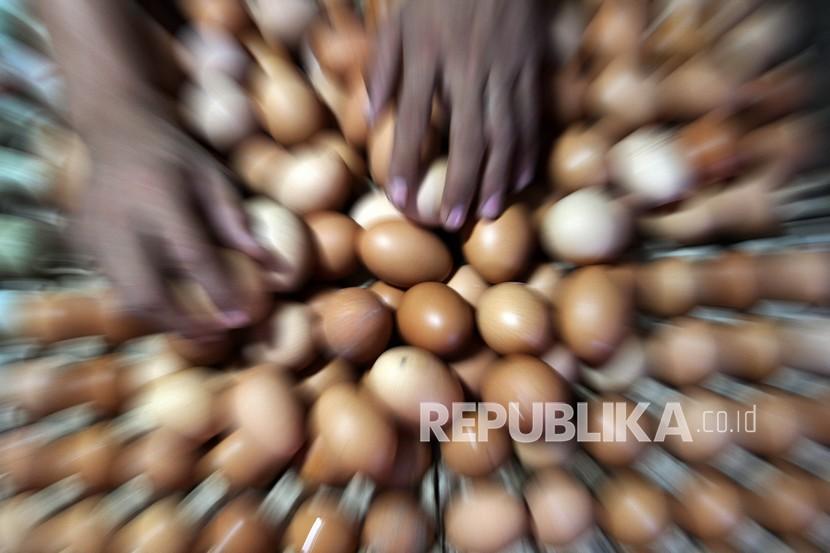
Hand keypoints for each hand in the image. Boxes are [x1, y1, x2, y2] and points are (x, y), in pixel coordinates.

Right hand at [77, 110, 270, 337]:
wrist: (114, 129)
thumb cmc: (175, 156)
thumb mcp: (213, 176)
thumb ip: (238, 222)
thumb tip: (276, 269)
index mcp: (159, 195)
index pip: (192, 256)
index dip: (219, 292)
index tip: (242, 319)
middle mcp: (119, 219)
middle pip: (147, 293)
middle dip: (183, 325)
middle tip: (217, 337)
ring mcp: (93, 234)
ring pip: (128, 298)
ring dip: (165, 319)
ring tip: (199, 327)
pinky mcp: (80, 243)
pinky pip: (115, 285)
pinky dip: (146, 299)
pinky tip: (170, 300)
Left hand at [369, 0, 544, 229]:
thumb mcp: (398, 22)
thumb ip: (381, 68)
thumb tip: (366, 121)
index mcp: (428, 54)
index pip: (414, 118)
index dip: (406, 162)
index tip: (400, 199)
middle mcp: (469, 67)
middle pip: (468, 136)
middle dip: (460, 183)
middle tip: (452, 222)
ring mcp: (505, 69)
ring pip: (505, 132)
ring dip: (497, 177)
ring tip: (488, 213)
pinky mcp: (530, 67)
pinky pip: (531, 117)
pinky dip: (527, 151)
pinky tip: (520, 179)